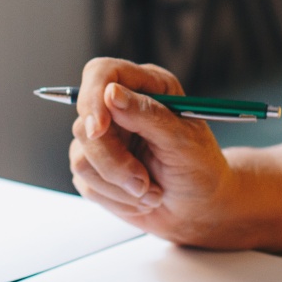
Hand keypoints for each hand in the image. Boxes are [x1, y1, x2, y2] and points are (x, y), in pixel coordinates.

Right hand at [66, 57, 250, 245]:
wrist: (198, 208)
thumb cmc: (200, 169)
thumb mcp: (184, 141)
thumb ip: (148, 115)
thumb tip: (110, 93)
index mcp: (148, 87)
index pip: (102, 73)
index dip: (92, 98)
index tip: (99, 130)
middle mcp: (121, 108)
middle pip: (86, 124)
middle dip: (114, 162)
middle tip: (143, 184)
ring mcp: (105, 139)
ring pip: (81, 158)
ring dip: (119, 186)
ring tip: (152, 193)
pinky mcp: (95, 168)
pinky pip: (86, 183)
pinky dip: (117, 199)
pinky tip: (142, 200)